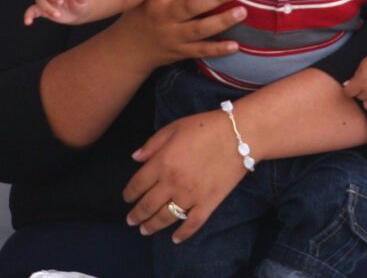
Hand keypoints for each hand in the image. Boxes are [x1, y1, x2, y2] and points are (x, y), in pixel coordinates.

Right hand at [120, 0, 245, 67]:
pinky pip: (201, 51)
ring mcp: (173, 36)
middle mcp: (164, 17)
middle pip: (191, 7)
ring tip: (242, 12)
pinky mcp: (180, 52)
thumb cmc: (145, 13)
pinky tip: (235, 45)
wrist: (129, 48)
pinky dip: (218, 49)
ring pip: (199, 29)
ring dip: (222, 21)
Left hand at [123, 108, 246, 241]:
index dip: (129, 194)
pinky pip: (192, 224)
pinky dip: (182, 234)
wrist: (240, 134)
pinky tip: (175, 239)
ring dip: (152, 226)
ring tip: (145, 230)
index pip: (137, 185)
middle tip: (131, 221)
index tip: (127, 198)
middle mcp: (172, 183)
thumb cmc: (206, 126)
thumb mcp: (175, 127)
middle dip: (136, 215)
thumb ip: (152, 144)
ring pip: (165, 218)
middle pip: (147, 205)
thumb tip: (135, 158)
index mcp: (161, 163)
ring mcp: (190, 196)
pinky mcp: (208, 203)